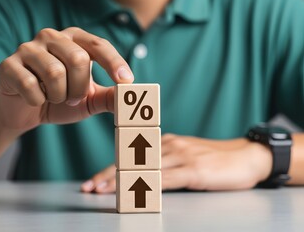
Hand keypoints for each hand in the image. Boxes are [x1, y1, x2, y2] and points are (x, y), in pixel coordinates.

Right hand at [0, 27, 133, 130]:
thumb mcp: (88, 100)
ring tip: (54, 98)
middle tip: (74, 98)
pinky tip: (34, 100)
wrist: (24, 112)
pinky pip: (31, 85)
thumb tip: (131, 98)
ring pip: (55, 72)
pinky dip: (37, 101)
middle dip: (80, 87)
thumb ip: (108, 97)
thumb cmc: (59, 100)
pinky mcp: (8, 65)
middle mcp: (51, 37)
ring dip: (59, 96)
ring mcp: (28, 48)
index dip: (114, 62)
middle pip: (78, 59)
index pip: (98, 45)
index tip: (126, 81)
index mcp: (74, 40)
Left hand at [81, 134, 271, 192]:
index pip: (133, 156)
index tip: (95, 180)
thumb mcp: (186, 157)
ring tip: (103, 191)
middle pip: (133, 161)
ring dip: (122, 180)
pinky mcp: (193, 170)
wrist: (245, 156)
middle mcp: (170, 146)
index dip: (111, 169)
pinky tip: (136, 193)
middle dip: (109, 175)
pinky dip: (148, 186)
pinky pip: (166, 178)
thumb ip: (167, 163)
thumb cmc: (216, 159)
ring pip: (145, 169)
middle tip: (90, 186)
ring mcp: (181, 156)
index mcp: (166, 142)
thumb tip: (147, 177)